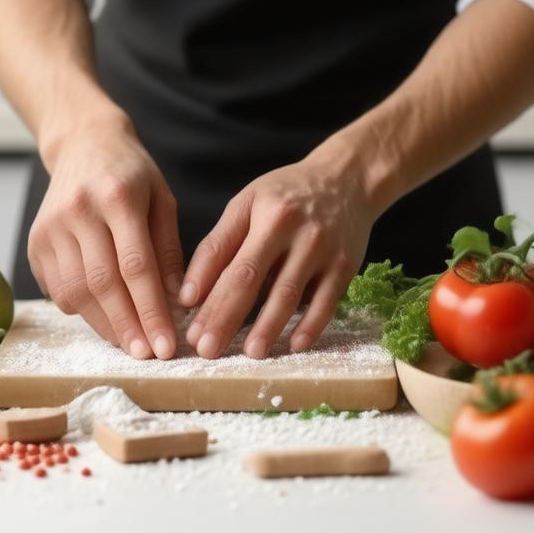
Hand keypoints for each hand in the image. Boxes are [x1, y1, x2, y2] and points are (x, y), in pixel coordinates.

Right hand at [26, 117, 183, 358]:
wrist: (83, 145)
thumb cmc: (131, 174)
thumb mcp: (162, 200)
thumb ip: (168, 250)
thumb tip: (178, 303)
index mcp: (117, 196)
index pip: (135, 266)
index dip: (151, 310)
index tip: (166, 345)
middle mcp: (78, 211)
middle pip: (101, 284)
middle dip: (127, 327)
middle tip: (148, 356)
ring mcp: (50, 227)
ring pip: (75, 292)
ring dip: (104, 325)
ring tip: (130, 343)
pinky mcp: (35, 241)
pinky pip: (57, 289)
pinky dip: (82, 310)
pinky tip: (105, 318)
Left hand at [179, 148, 380, 358]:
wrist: (348, 179)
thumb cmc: (287, 195)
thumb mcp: (248, 202)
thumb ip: (220, 243)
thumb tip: (190, 292)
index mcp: (262, 214)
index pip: (226, 255)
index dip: (204, 287)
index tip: (185, 316)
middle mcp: (292, 231)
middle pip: (252, 279)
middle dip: (226, 316)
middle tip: (206, 348)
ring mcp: (321, 250)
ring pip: (289, 294)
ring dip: (268, 326)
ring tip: (249, 353)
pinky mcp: (345, 266)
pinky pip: (326, 301)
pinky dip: (311, 325)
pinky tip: (295, 345)